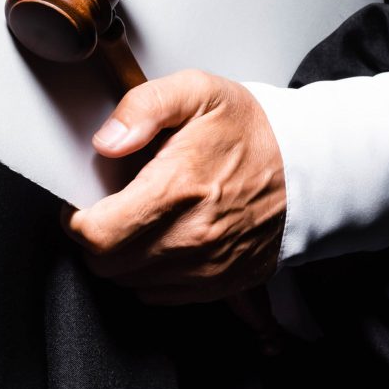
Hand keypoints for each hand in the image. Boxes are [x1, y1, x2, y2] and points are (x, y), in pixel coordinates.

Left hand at [61, 69, 287, 307]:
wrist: (311, 167)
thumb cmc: (252, 131)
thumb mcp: (197, 92)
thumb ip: (143, 108)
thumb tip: (107, 142)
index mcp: (178, 189)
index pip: (98, 235)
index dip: (77, 220)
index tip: (81, 204)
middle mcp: (192, 236)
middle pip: (108, 264)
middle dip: (95, 239)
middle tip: (107, 210)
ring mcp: (207, 267)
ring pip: (130, 283)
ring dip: (121, 258)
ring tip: (136, 222)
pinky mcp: (221, 283)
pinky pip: (160, 295)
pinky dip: (148, 274)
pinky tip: (160, 241)